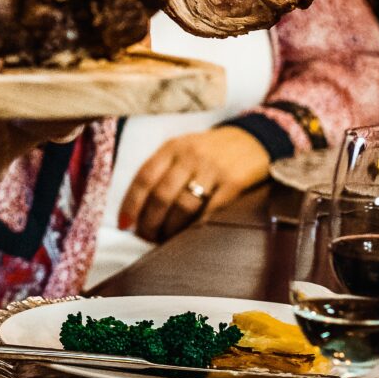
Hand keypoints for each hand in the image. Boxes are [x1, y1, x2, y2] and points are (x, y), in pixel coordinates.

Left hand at [119, 126, 269, 242]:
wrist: (254, 138)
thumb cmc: (210, 152)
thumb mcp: (183, 150)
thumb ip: (163, 172)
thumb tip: (138, 210)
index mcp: (172, 148)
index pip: (144, 178)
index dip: (131, 204)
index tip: (124, 224)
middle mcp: (190, 155)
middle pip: (161, 195)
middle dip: (150, 222)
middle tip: (148, 237)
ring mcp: (212, 168)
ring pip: (184, 205)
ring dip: (171, 228)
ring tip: (167, 239)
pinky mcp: (234, 181)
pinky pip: (211, 210)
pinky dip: (197, 226)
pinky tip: (190, 235)